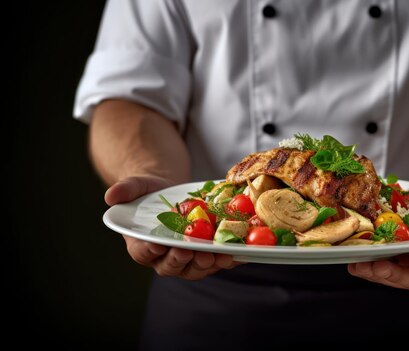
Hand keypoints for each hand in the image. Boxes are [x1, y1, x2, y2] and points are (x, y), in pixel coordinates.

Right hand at [105, 175, 241, 279]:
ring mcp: (187, 259)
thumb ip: (125, 190)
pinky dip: (230, 259)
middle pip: (172, 266)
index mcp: (141, 245)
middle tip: (192, 252)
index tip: (160, 245)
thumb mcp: (137, 185)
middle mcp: (163, 258)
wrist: (172, 194)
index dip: (151, 251)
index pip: (143, 252)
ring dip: (208, 263)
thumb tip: (110, 195)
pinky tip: (240, 253)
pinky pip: (218, 260)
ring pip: (196, 268)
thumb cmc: (150, 192)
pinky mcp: (207, 255)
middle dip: (183, 261)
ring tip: (218, 255)